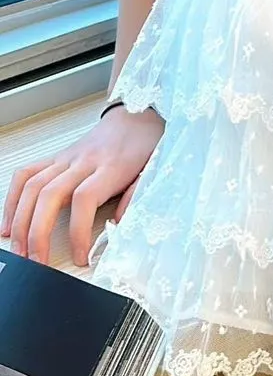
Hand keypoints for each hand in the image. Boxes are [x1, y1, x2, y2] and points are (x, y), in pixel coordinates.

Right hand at [0, 106, 164, 268]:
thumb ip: (137, 197)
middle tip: (38, 262)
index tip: (81, 257)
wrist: (137, 113)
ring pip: (33, 186)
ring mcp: (66, 158)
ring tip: (20, 250)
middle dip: (38, 233)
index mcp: (110, 166)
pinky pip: (26, 174)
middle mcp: (82, 161)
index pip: (84, 199)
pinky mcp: (56, 157)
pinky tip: (9, 223)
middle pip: (50, 194)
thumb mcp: (155, 169)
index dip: (78, 231)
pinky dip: (13, 199)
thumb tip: (119, 226)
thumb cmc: (145, 143)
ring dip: (21, 221)